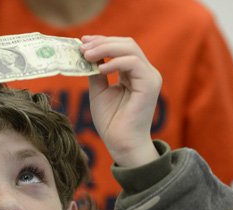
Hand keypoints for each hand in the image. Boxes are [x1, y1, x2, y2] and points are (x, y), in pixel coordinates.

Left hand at [80, 36, 160, 167]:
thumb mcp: (99, 92)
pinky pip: (133, 63)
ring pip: (130, 49)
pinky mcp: (150, 84)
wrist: (122, 144)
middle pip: (126, 44)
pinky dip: (114, 62)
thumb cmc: (112, 123)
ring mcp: (150, 77)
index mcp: (134, 74)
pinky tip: (99, 69)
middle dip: (102, 42)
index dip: (101, 41)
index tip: (82, 42)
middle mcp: (145, 72)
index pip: (121, 48)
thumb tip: (86, 54)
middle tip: (82, 46)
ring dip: (105, 49)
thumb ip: (96, 73)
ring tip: (87, 56)